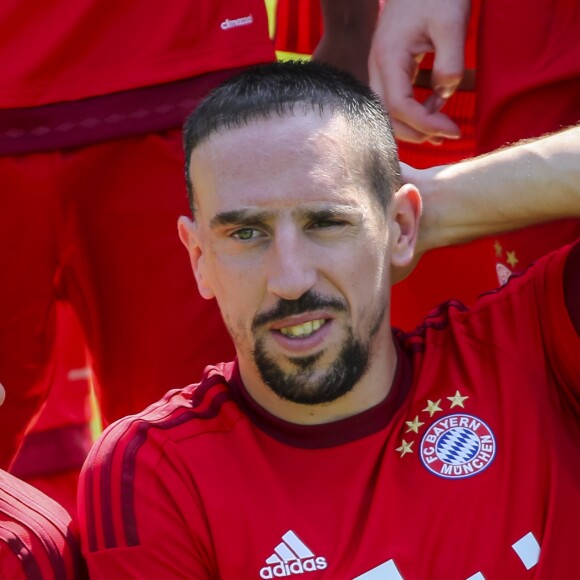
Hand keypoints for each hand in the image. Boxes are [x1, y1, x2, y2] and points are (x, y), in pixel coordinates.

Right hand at [369, 0, 470, 143]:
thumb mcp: (452, 22)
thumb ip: (450, 62)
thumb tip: (445, 95)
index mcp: (389, 56)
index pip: (400, 105)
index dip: (425, 123)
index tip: (452, 130)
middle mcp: (378, 65)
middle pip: (387, 115)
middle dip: (415, 132)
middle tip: (446, 135)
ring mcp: (381, 66)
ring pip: (387, 110)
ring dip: (412, 126)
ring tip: (440, 133)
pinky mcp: (390, 65)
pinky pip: (395, 97)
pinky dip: (412, 111)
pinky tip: (435, 109)